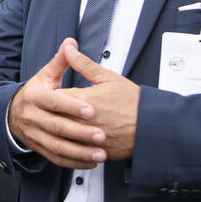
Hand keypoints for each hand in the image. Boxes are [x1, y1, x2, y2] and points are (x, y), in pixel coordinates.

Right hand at [7, 38, 108, 168]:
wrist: (12, 114)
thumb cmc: (36, 93)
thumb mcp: (45, 75)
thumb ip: (61, 61)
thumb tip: (71, 42)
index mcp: (34, 97)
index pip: (54, 102)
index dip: (72, 107)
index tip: (92, 111)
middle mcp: (32, 117)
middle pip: (57, 127)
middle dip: (80, 133)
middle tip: (102, 135)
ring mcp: (34, 135)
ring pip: (57, 146)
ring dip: (79, 152)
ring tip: (100, 154)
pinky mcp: (39, 148)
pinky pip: (56, 158)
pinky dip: (74, 162)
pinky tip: (91, 162)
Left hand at [58, 42, 139, 159]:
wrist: (152, 126)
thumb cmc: (134, 102)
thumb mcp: (109, 78)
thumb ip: (84, 64)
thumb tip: (69, 50)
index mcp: (84, 100)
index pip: (54, 97)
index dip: (50, 95)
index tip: (50, 94)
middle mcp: (82, 121)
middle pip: (54, 118)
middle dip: (50, 114)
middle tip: (49, 111)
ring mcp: (87, 138)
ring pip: (61, 137)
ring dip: (58, 132)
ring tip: (58, 127)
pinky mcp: (94, 150)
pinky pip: (74, 151)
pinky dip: (69, 147)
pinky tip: (69, 142)